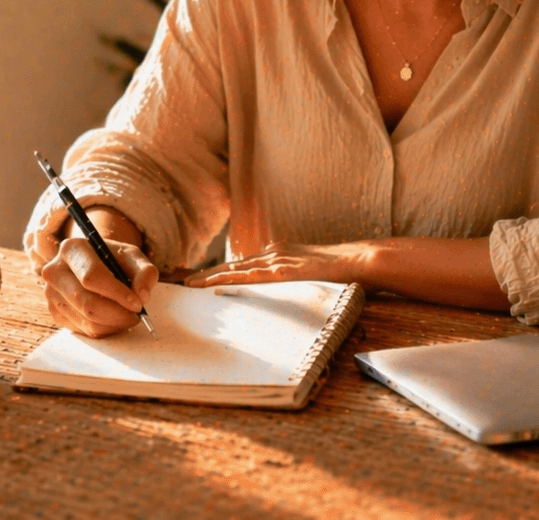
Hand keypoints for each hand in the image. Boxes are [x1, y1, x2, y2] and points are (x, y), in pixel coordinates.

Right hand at [39, 234, 158, 337]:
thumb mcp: (132, 256)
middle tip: (136, 315)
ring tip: (128, 315)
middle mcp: (54, 271)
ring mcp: (51, 293)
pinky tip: (113, 317)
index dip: (117, 293)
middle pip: (87, 302)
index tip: (137, 303)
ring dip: (114, 323)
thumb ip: (145, 272)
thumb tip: (142, 296)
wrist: (93, 264)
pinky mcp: (55, 312)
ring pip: (87, 319)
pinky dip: (105, 328)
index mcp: (71, 249)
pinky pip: (84, 330)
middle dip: (117, 313)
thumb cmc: (113, 259)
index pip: (92, 276)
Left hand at [183, 241, 374, 287]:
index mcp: (276, 254)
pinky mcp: (281, 271)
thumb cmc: (336, 269)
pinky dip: (229, 280)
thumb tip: (280, 282)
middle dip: (207, 273)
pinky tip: (214, 284)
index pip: (242, 265)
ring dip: (211, 277)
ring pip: (236, 270)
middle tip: (184, 280)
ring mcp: (276, 261)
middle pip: (232, 265)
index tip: (200, 277)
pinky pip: (250, 277)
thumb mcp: (307, 271)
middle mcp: (272, 254)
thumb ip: (291, 275)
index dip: (220, 271)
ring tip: (190, 283)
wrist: (354, 260)